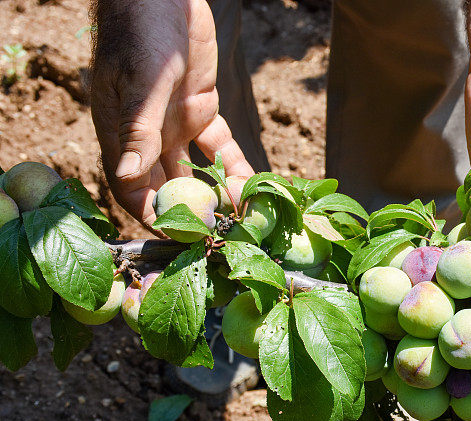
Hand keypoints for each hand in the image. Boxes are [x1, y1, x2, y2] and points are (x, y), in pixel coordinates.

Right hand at [90, 0, 252, 229]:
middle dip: (191, 213)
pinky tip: (253, 184)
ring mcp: (174, 125)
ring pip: (194, 172)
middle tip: (220, 235)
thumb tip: (127, 176)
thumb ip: (138, 131)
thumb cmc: (143, 33)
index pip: (132, 188)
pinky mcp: (199, 110)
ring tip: (242, 216)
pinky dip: (233, 165)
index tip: (182, 240)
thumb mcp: (142, 85)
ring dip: (215, 194)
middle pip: (165, 186)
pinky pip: (217, 146)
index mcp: (121, 133)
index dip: (154, 216)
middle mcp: (147, 136)